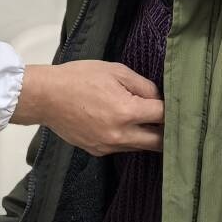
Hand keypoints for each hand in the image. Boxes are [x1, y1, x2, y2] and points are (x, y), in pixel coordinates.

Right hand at [11, 61, 163, 154]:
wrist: (46, 97)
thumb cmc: (79, 78)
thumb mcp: (115, 70)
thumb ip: (143, 85)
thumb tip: (159, 98)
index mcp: (126, 111)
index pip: (163, 116)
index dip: (172, 108)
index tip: (175, 103)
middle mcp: (120, 134)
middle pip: (159, 142)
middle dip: (166, 131)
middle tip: (168, 119)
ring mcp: (108, 146)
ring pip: (141, 147)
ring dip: (147, 136)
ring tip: (145, 119)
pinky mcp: (98, 151)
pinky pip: (122, 147)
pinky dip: (128, 138)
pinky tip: (121, 123)